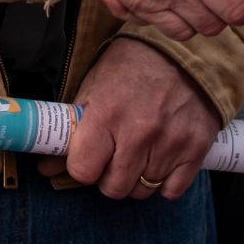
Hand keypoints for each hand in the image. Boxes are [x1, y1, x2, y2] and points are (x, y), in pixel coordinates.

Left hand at [36, 38, 219, 198]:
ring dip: (135, 179)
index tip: (87, 157)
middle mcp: (139, 132)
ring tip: (138, 153)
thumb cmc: (133, 66)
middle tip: (113, 155)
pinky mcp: (196, 149)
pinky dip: (163, 183)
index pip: (83, 170)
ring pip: (141, 191)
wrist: (186, 52)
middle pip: (113, 188)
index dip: (81, 167)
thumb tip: (47, 166)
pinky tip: (160, 160)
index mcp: (107, 114)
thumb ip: (72, 129)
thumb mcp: (95, 86)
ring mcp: (170, 142)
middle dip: (108, 176)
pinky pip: (171, 191)